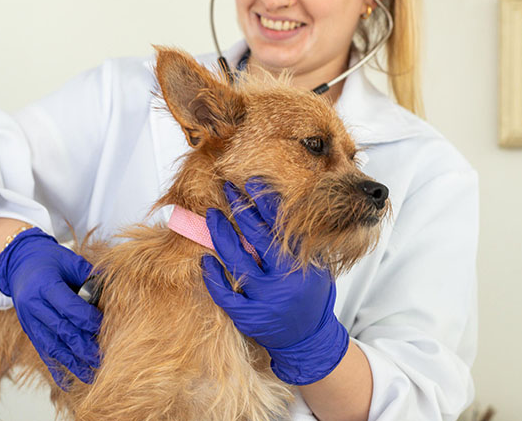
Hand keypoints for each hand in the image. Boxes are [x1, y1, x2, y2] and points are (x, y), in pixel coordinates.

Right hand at [0, 228, 100, 388]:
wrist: (19, 263)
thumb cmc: (49, 259)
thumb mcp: (68, 259)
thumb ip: (88, 275)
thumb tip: (109, 289)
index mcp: (44, 284)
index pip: (68, 306)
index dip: (87, 318)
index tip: (104, 326)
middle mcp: (34, 305)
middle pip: (61, 329)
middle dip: (83, 345)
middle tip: (103, 357)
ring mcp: (29, 320)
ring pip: (52, 345)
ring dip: (73, 362)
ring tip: (91, 375)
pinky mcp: (29, 331)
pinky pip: (43, 352)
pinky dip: (57, 368)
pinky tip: (69, 383)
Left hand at [202, 180, 348, 385]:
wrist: (310, 339)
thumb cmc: (310, 296)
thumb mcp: (316, 265)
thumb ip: (300, 242)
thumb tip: (276, 206)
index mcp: (303, 263)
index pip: (282, 224)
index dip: (265, 201)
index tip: (252, 182)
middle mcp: (285, 279)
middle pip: (257, 237)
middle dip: (240, 209)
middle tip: (227, 188)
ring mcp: (266, 299)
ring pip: (237, 261)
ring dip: (221, 235)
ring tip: (212, 216)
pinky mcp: (250, 317)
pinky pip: (225, 294)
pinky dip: (213, 276)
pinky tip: (205, 260)